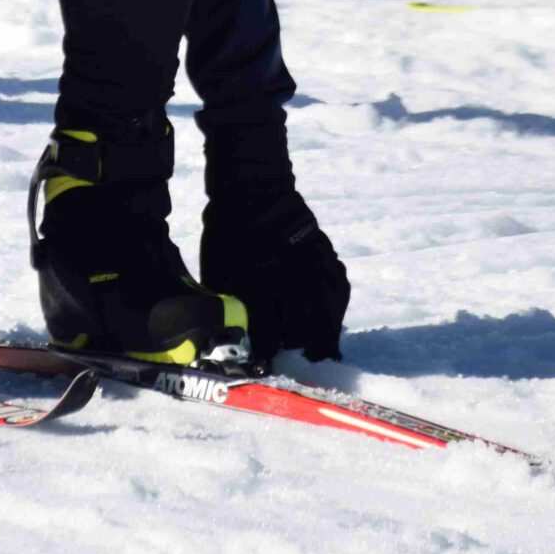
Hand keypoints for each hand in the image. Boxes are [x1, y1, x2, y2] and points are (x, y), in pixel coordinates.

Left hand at [200, 132, 350, 361]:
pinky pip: (339, 289)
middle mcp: (288, 279)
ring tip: (318, 349)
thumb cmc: (226, 237)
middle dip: (297, 348)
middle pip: (302, 330)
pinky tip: (330, 318)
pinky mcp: (326, 255)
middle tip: (294, 355)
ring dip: (322, 335)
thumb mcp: (215, 275)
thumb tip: (233, 340)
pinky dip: (335, 308)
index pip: (268, 336)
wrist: (251, 192)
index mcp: (255, 286)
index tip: (266, 360)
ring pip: (327, 313)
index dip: (268, 353)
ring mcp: (311, 266)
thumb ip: (226, 310)